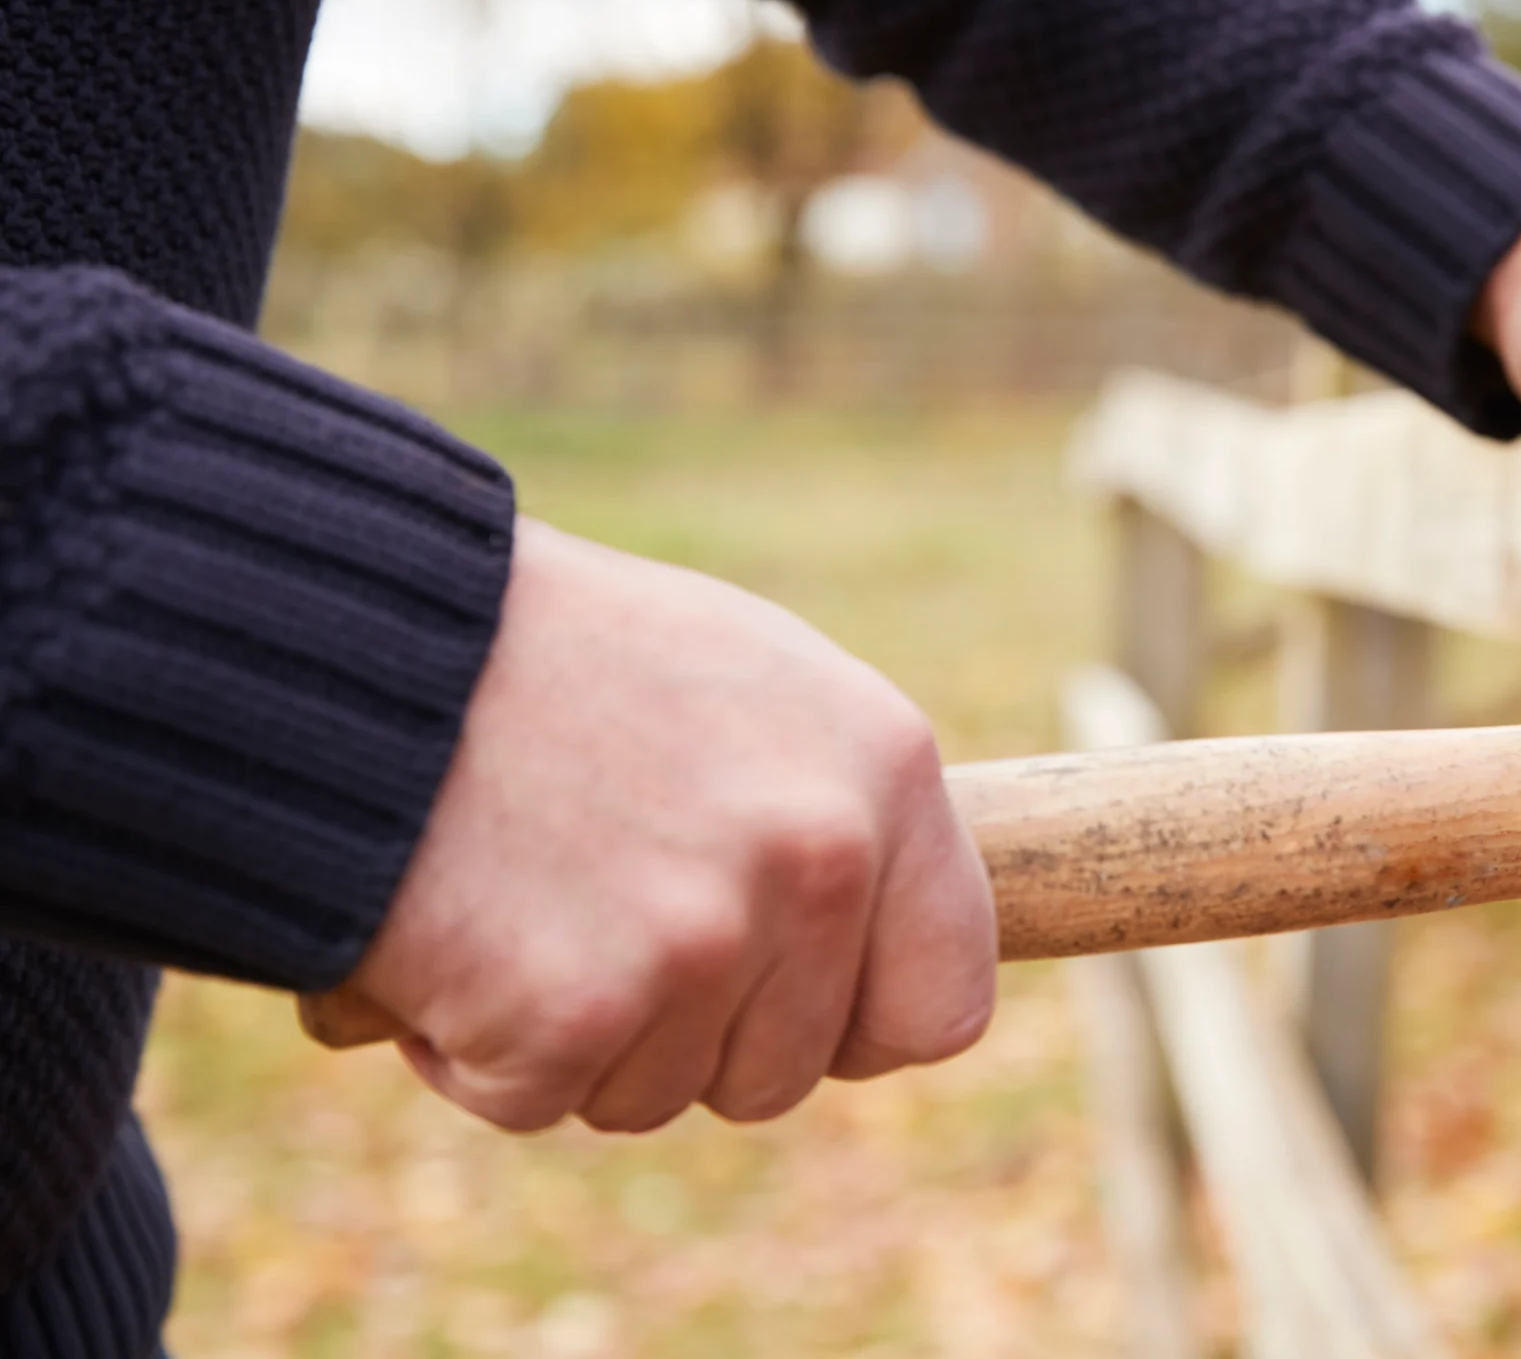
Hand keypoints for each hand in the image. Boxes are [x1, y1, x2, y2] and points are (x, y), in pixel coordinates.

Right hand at [333, 518, 996, 1133]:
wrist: (362, 635)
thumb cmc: (560, 654)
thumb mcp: (753, 686)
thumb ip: (834, 811)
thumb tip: (882, 936)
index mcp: (887, 775)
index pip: (943, 1004)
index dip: (857, 1028)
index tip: (791, 1006)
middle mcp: (819, 860)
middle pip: (785, 1073)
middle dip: (690, 1031)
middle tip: (599, 909)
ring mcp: (702, 943)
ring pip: (658, 1094)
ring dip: (578, 1033)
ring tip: (522, 887)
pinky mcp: (573, 1013)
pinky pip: (534, 1101)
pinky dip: (471, 1046)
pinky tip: (449, 926)